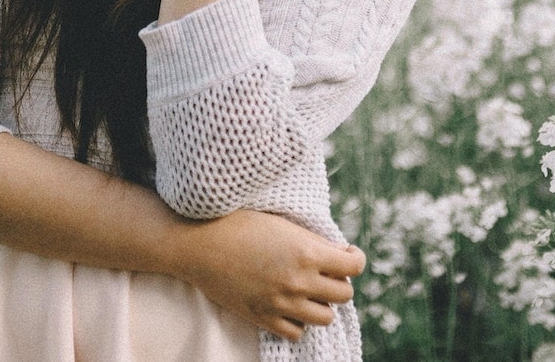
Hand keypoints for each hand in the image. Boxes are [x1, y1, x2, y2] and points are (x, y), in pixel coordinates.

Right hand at [174, 209, 365, 341]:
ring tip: (309, 290)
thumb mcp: (282, 223)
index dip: (356, 258)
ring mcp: (282, 303)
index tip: (348, 254)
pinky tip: (290, 305)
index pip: (354, 266)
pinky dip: (298, 321)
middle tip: (327, 272)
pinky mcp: (263, 318)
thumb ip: (312, 240)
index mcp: (307, 252)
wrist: (199, 243)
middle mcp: (299, 281)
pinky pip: (296, 332)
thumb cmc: (239, 224)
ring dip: (322, 304)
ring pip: (325, 318)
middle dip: (340, 281)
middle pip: (344, 294)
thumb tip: (337, 252)